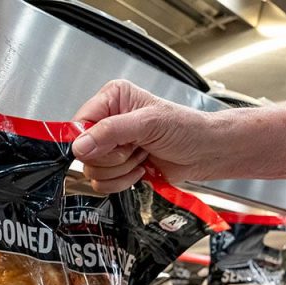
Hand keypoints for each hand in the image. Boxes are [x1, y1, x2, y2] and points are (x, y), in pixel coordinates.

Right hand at [73, 80, 217, 192]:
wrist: (206, 152)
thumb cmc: (187, 129)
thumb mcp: (148, 124)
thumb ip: (111, 132)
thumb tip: (80, 145)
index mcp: (112, 100)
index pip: (79, 123)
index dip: (89, 141)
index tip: (110, 146)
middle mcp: (108, 122)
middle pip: (84, 152)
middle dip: (113, 157)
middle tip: (136, 147)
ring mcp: (112, 147)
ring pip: (93, 170)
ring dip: (121, 170)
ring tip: (142, 156)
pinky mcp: (117, 168)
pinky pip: (102, 184)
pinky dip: (122, 182)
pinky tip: (141, 169)